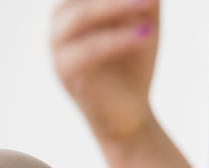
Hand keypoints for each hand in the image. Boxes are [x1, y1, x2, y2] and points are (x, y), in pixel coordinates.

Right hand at [51, 0, 159, 146]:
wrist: (131, 115)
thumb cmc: (135, 64)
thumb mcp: (145, 21)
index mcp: (75, 5)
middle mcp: (61, 20)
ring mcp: (58, 45)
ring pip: (81, 16)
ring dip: (116, 6)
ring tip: (150, 3)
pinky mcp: (66, 71)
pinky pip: (90, 49)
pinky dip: (118, 39)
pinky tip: (147, 35)